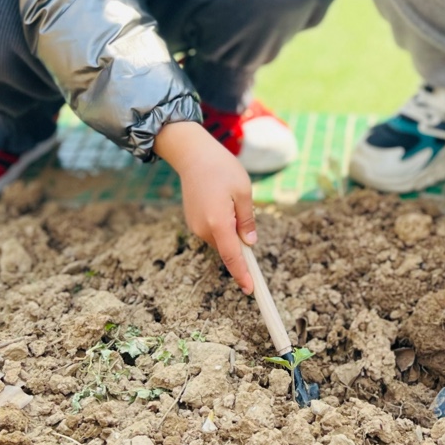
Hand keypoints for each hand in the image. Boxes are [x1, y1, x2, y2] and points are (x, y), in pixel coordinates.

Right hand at [154, 121, 256, 292]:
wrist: (193, 155)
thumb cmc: (222, 169)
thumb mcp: (243, 191)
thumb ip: (247, 220)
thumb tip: (249, 243)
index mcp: (218, 223)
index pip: (233, 257)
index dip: (243, 274)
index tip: (251, 290)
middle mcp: (203, 229)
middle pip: (228, 248)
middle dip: (240, 242)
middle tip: (243, 210)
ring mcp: (195, 226)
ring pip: (221, 239)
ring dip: (231, 230)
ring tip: (231, 198)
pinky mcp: (192, 221)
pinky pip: (213, 231)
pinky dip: (222, 225)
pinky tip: (222, 201)